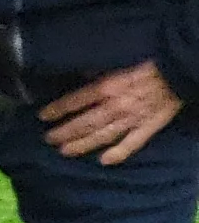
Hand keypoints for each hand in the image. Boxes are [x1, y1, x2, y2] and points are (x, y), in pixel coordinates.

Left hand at [43, 60, 183, 164]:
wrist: (180, 68)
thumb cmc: (148, 62)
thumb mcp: (117, 61)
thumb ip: (98, 71)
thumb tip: (80, 76)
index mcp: (106, 87)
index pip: (75, 101)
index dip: (57, 109)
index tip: (42, 116)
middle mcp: (116, 106)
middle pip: (84, 123)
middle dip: (64, 132)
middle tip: (48, 139)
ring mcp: (133, 118)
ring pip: (103, 136)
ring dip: (83, 145)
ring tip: (65, 151)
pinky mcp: (150, 126)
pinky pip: (133, 143)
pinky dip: (119, 153)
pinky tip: (104, 161)